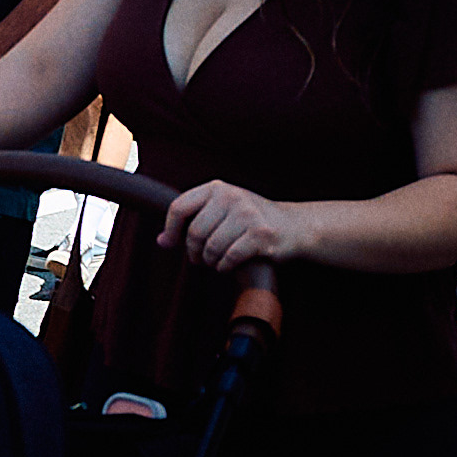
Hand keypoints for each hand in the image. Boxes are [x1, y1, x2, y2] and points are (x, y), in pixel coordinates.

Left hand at [157, 179, 310, 270]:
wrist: (295, 226)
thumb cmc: (252, 220)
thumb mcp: (222, 209)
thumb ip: (193, 220)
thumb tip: (161, 241)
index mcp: (217, 189)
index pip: (179, 208)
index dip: (170, 230)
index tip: (170, 243)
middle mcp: (232, 197)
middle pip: (195, 233)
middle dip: (194, 252)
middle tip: (200, 259)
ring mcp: (247, 215)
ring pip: (211, 248)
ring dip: (210, 261)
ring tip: (216, 261)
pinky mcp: (260, 235)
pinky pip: (229, 258)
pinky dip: (224, 267)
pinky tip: (228, 265)